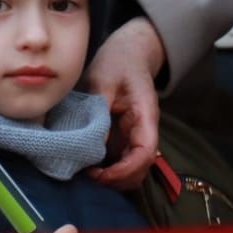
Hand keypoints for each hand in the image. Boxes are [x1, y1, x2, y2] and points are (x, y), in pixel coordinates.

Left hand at [84, 18, 164, 190]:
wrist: (128, 53)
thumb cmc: (118, 62)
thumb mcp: (104, 79)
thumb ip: (100, 109)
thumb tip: (93, 140)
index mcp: (145, 116)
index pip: (145, 153)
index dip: (125, 170)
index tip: (100, 173)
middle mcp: (144, 131)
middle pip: (141, 168)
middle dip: (118, 179)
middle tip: (89, 175)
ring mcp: (134, 136)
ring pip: (133, 170)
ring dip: (113, 178)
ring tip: (87, 172)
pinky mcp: (124, 138)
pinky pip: (121, 162)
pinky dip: (108, 170)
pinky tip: (88, 165)